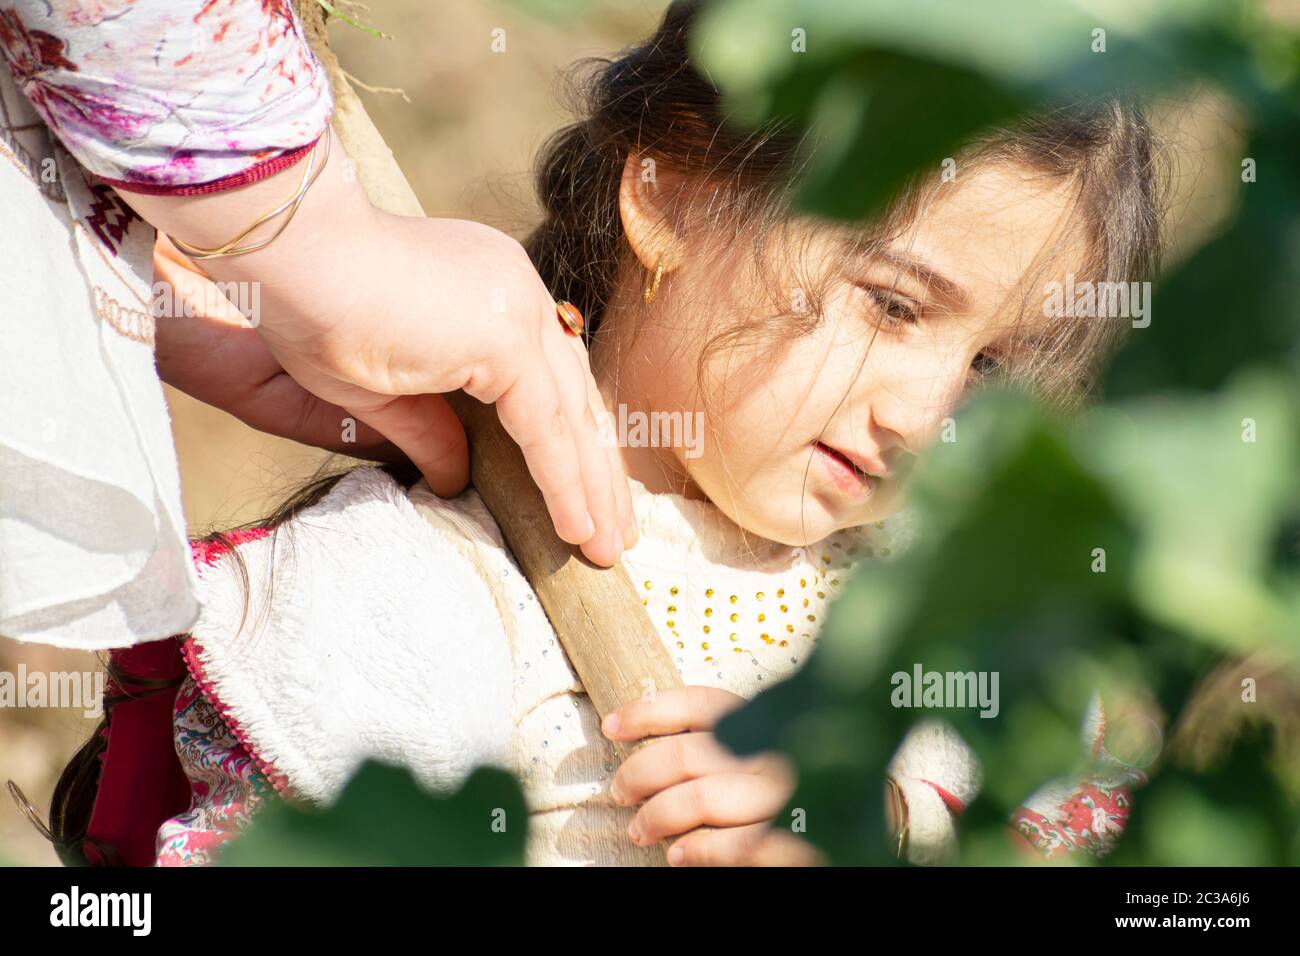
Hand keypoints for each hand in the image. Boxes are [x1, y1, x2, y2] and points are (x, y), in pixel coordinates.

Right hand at [122, 133, 635, 566]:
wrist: (289, 257)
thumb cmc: (309, 307)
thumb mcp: (379, 388)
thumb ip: (429, 430)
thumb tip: (454, 478)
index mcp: (494, 291)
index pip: (550, 375)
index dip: (570, 436)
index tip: (588, 489)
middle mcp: (518, 292)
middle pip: (575, 396)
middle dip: (597, 470)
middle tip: (615, 530)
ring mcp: (519, 309)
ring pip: (572, 416)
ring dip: (593, 487)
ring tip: (606, 547)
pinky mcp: (507, 336)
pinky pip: (547, 428)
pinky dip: (563, 482)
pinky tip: (577, 527)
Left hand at [602, 686, 821, 865]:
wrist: (861, 816)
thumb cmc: (793, 776)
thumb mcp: (760, 742)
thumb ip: (720, 737)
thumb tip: (642, 739)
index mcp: (766, 718)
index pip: (696, 703)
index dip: (647, 711)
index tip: (612, 727)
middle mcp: (772, 751)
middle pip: (685, 754)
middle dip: (640, 774)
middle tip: (620, 792)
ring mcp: (784, 794)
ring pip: (700, 799)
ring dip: (658, 816)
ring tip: (640, 829)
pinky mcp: (795, 837)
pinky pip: (734, 844)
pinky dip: (699, 850)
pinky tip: (678, 855)